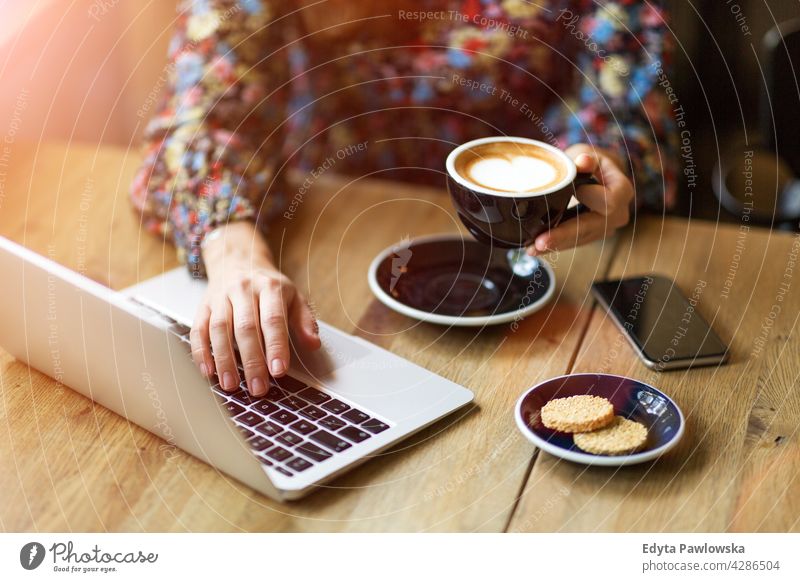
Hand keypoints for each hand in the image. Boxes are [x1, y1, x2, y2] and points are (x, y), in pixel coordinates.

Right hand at [189, 221, 320, 396]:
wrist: (239, 259)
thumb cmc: (269, 286)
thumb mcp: (294, 296)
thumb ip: (304, 321)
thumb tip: (313, 344)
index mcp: (270, 287)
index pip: (273, 319)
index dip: (276, 346)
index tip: (279, 371)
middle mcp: (243, 290)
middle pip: (245, 328)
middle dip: (252, 361)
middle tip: (258, 387)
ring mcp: (221, 297)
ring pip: (219, 330)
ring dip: (224, 360)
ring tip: (231, 385)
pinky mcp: (203, 306)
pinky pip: (198, 330)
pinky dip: (201, 352)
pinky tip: (208, 372)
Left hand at [527, 144, 633, 254]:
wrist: (595, 175)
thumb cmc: (590, 161)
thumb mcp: (588, 153)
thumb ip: (585, 159)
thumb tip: (584, 161)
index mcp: (622, 191)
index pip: (607, 201)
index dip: (588, 198)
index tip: (572, 192)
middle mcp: (617, 215)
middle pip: (589, 228)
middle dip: (564, 235)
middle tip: (540, 242)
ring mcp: (604, 229)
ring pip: (578, 240)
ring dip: (554, 245)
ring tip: (531, 248)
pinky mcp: (589, 236)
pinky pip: (571, 242)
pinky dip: (553, 245)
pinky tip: (534, 249)